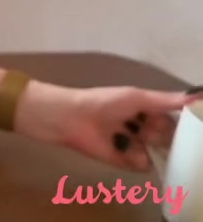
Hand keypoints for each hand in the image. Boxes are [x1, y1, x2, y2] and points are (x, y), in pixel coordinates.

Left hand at [15, 81, 202, 171]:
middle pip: (169, 138)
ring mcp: (135, 146)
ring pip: (158, 152)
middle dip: (161, 133)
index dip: (181, 122)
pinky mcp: (124, 161)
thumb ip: (167, 100)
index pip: (176, 120)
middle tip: (144, 126)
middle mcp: (144, 128)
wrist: (71, 118)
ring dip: (147, 144)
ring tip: (128, 134)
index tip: (186, 123)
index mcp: (147, 109)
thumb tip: (197, 97)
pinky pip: (143, 165)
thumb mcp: (137, 97)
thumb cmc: (103, 102)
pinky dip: (135, 157)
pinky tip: (121, 146)